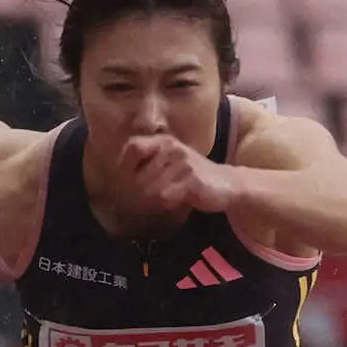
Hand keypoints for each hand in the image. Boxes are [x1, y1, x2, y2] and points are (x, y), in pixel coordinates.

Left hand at [120, 135, 239, 213]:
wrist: (227, 184)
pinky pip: (165, 197)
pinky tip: (176, 202)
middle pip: (138, 175)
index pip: (132, 147)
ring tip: (163, 201)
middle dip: (138, 193)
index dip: (124, 166)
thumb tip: (119, 180)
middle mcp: (171, 148)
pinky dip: (166, 204)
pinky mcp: (191, 180)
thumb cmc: (192, 177)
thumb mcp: (169, 164)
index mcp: (163, 141)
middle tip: (145, 201)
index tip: (128, 182)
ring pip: (150, 189)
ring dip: (152, 201)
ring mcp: (182, 163)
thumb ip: (147, 165)